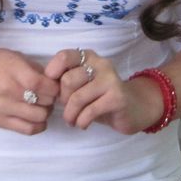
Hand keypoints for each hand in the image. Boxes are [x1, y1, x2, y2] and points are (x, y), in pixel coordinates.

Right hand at [0, 47, 59, 135]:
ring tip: (41, 105)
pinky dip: (38, 125)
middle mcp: (9, 90)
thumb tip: (54, 79)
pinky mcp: (0, 122)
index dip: (54, 86)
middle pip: (45, 101)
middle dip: (51, 98)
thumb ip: (33, 67)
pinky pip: (28, 129)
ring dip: (45, 111)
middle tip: (48, 95)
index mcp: (13, 70)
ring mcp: (4, 108)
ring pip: (40, 117)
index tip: (55, 84)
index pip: (44, 84)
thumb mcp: (12, 56)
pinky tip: (36, 118)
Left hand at [45, 48, 163, 133]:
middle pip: (67, 80)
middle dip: (62, 100)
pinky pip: (90, 111)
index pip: (64, 56)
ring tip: (72, 121)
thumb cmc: (101, 96)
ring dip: (70, 115)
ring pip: (77, 97)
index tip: (51, 89)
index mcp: (88, 57)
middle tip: (67, 109)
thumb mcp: (84, 84)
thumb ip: (68, 80)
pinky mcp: (117, 97)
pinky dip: (81, 121)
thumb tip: (45, 88)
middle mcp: (100, 63)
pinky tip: (82, 124)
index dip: (52, 72)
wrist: (135, 108)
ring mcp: (110, 79)